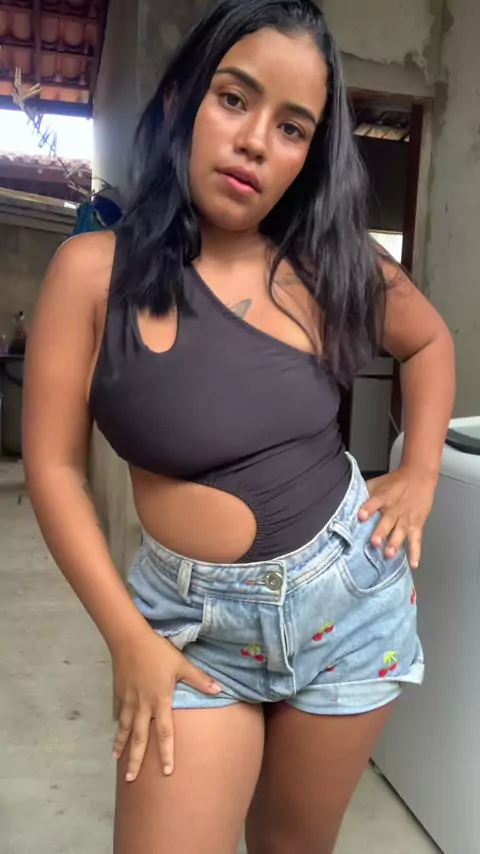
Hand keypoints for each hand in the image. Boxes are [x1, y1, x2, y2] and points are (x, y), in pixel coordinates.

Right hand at [111, 627, 221, 781]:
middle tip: (131, 780)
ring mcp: (128, 700)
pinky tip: (115, 732)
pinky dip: (116, 724)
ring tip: (117, 761)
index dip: (167, 753)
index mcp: (160, 701)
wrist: (129, 639)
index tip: (168, 772)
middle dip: (136, 760)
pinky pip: (117, 713)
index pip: (164, 733)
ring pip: (123, 728)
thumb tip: (219, 689)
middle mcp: (142, 706)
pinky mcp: (119, 693)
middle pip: (139, 738)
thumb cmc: (158, 651)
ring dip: (121, 745)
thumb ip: (199, 679)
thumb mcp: (182, 664)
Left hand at [359, 465, 436, 568]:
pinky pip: (416, 539)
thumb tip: (345, 504)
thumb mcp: (378, 483)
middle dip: (381, 531)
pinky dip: (416, 552)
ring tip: (389, 554)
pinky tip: (413, 564)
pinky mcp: (417, 524)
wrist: (419, 476)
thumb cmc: (394, 482)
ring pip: (401, 530)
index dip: (368, 509)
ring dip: (395, 542)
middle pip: (388, 520)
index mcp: (383, 496)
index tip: (361, 516)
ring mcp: (407, 517)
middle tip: (374, 542)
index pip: (374, 501)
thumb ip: (364, 494)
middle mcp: (395, 507)